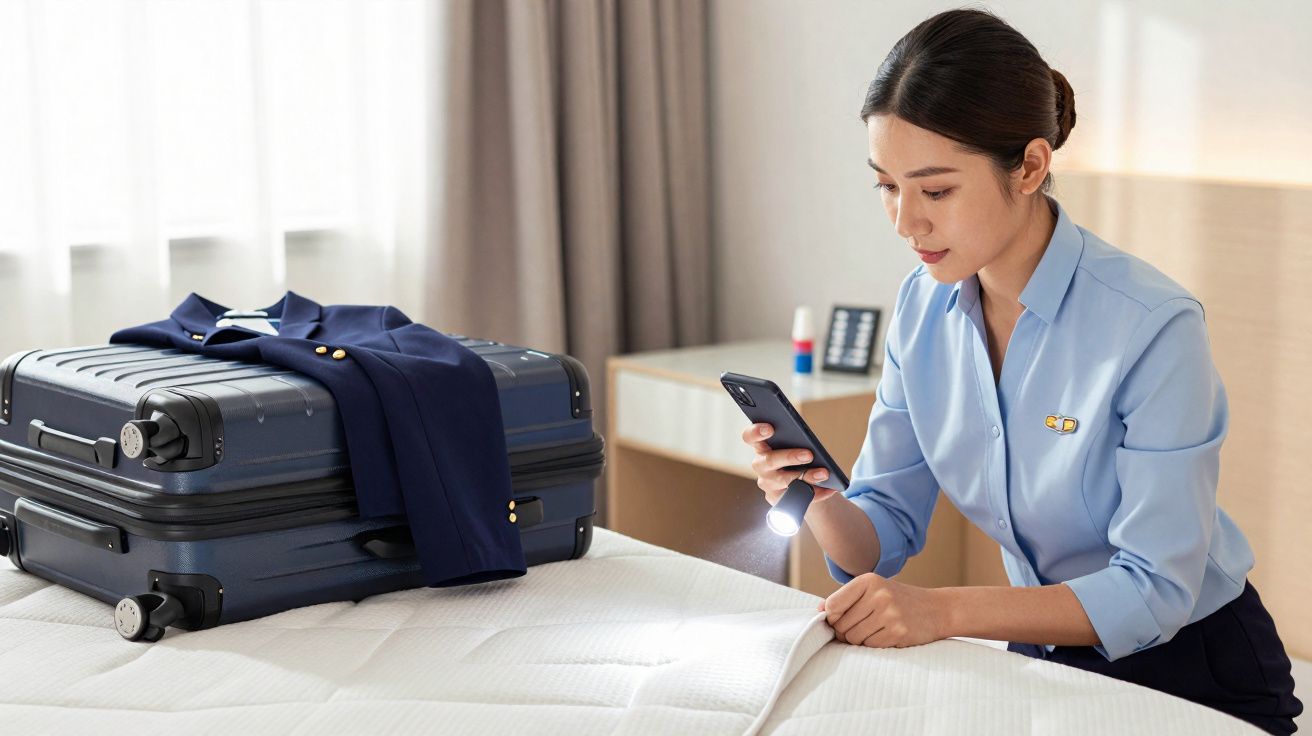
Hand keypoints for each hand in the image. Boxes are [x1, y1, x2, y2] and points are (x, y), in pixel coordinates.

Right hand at [741, 422, 837, 506]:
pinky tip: (829, 488)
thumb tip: (811, 444)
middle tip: (808, 455)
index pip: (750, 437)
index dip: (756, 432)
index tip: (770, 428)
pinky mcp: (778, 499)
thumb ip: (795, 440)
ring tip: (824, 474)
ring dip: (807, 478)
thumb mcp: (792, 445)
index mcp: (761, 446)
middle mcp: (760, 464)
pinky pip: (797, 497)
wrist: (797, 480)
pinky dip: (816, 493)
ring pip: (784, 482)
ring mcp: (768, 484)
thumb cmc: (794, 454)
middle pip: (769, 460)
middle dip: (789, 457)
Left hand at [816, 573, 947, 648]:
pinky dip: (872, 645)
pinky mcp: (898, 632)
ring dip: (858, 640)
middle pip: (842, 625)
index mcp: (868, 580)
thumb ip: (847, 598)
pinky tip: (884, 636)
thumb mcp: (874, 590)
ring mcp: (890, 614)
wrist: (937, 609)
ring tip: (872, 631)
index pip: (832, 605)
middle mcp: (879, 595)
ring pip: (854, 638)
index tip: (838, 620)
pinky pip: (870, 646)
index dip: (831, 617)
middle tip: (859, 628)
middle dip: (844, 632)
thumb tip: (818, 611)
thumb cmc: (898, 600)